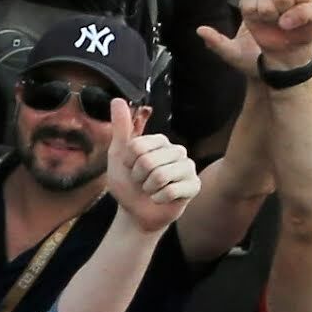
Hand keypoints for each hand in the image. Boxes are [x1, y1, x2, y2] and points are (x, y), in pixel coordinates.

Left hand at [102, 110, 201, 226]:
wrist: (136, 211)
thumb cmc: (128, 183)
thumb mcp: (118, 155)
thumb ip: (121, 128)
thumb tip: (117, 99)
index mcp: (160, 141)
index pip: (137, 147)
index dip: (128, 162)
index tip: (130, 167)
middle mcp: (177, 150)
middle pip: (148, 162)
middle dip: (138, 177)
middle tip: (142, 181)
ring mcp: (188, 167)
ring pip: (160, 176)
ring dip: (148, 188)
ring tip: (151, 189)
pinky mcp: (194, 185)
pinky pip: (171, 191)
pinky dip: (159, 199)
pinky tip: (161, 198)